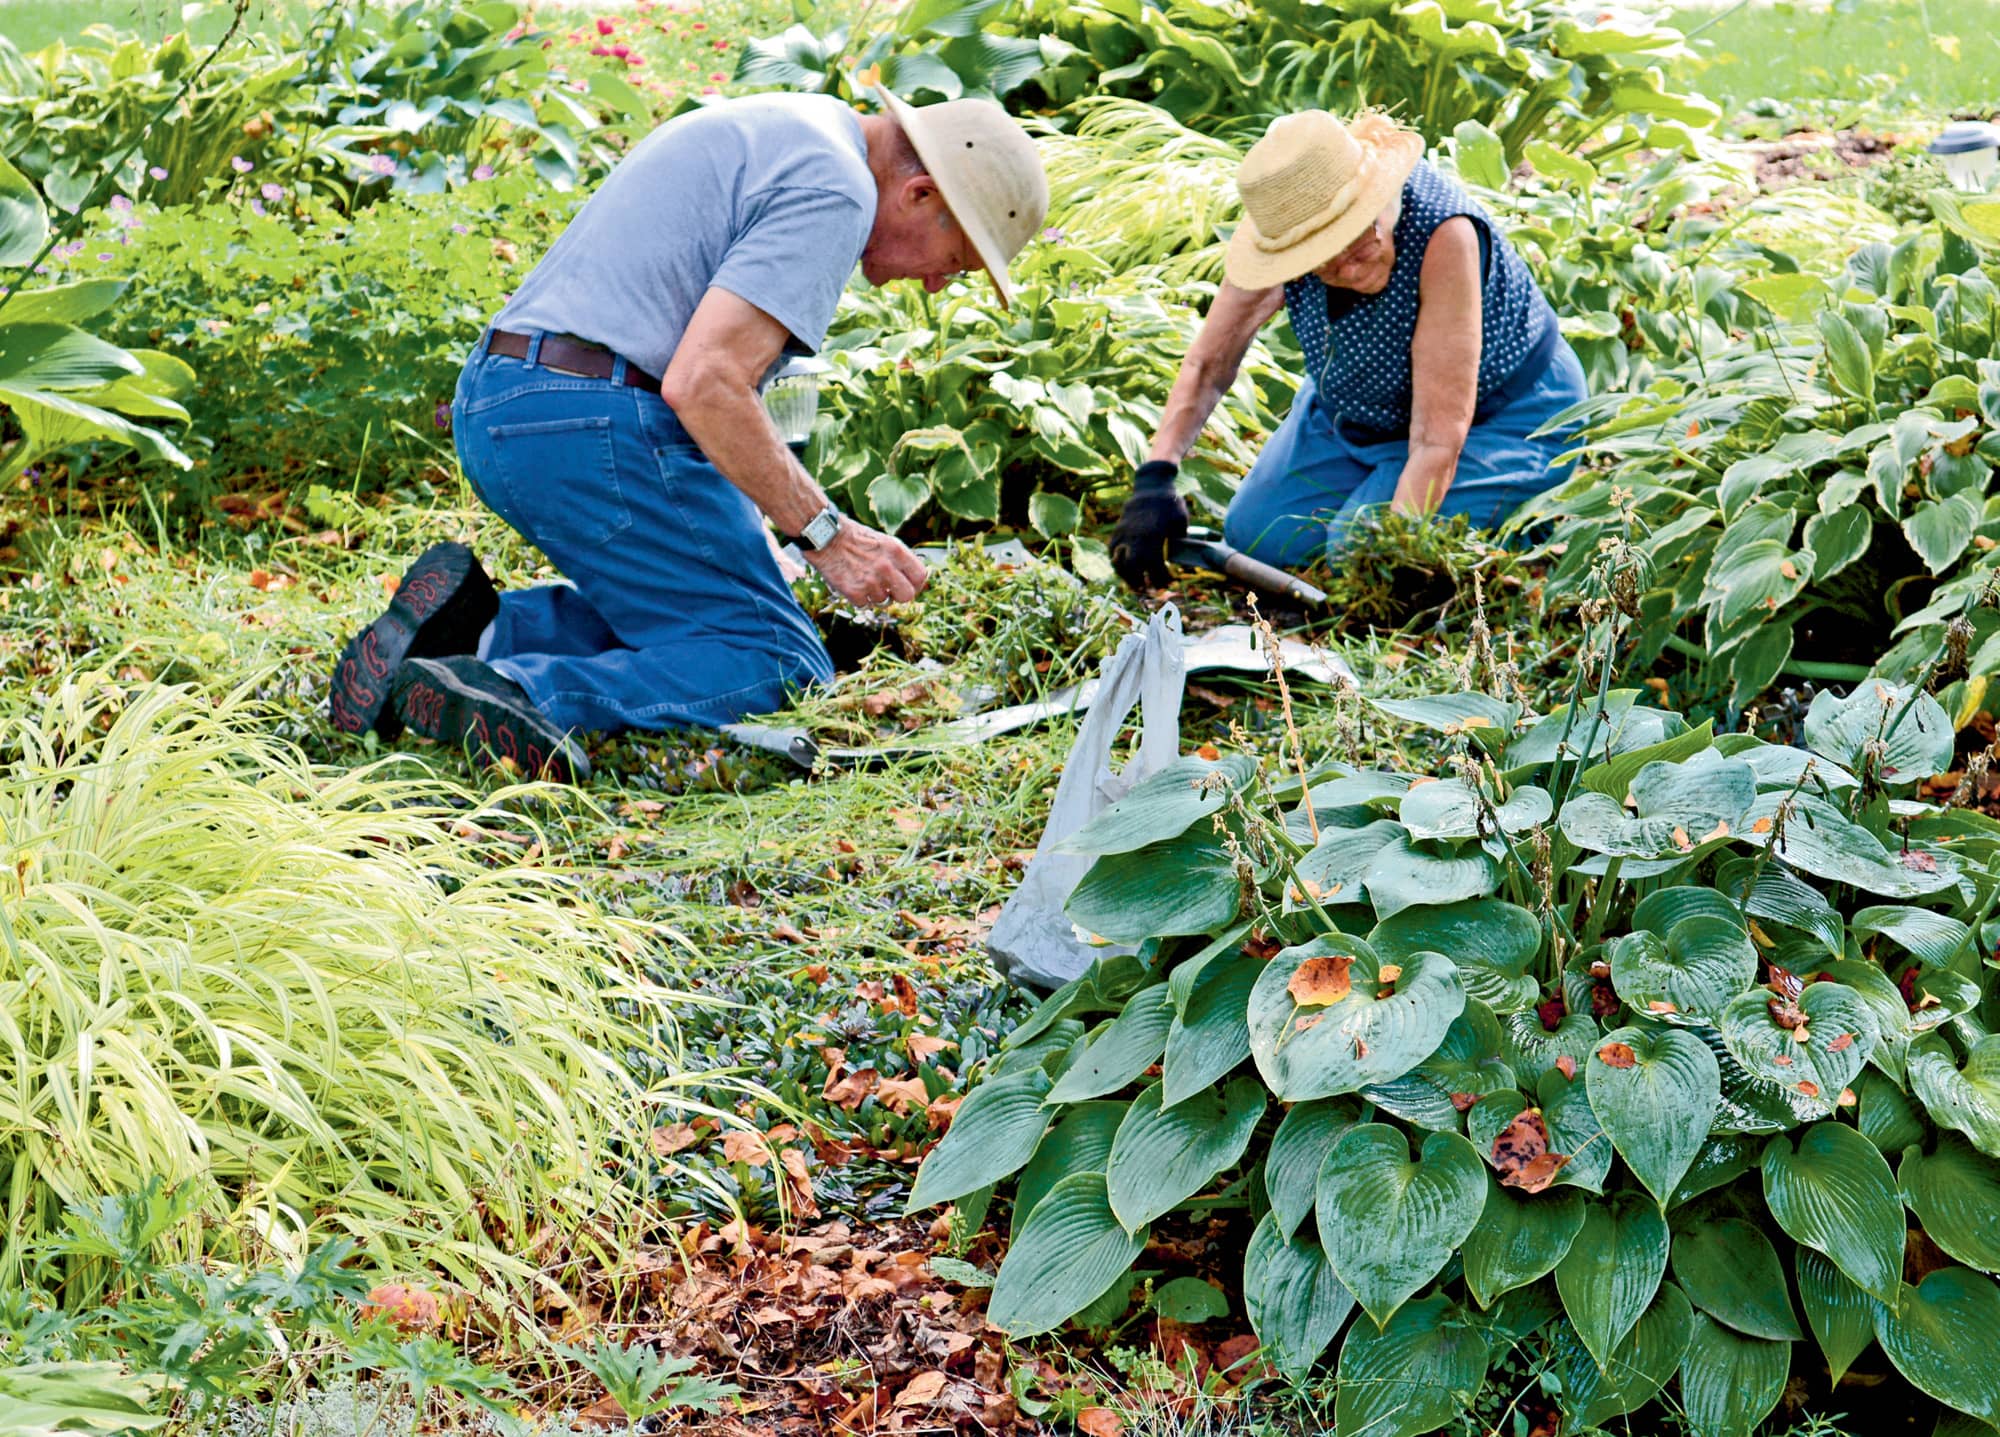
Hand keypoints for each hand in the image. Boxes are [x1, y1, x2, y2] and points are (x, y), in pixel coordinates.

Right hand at [806, 519, 928, 606]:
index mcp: (896, 552)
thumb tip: (913, 580)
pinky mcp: (854, 592)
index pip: (920, 576)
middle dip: (899, 595)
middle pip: (907, 596)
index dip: (916, 584)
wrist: (825, 537)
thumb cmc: (855, 538)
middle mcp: (886, 567)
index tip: (909, 585)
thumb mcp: (884, 542)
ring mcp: (871, 582)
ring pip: (883, 601)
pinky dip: (858, 598)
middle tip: (889, 590)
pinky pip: (864, 605)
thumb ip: (900, 560)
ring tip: (862, 579)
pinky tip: (852, 583)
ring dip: (874, 595)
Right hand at [1109, 460, 1188, 590]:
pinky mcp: (1117, 529)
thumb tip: (1184, 562)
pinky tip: (1125, 568)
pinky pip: (1112, 550)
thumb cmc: (1170, 505)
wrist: (1151, 486)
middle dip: (1139, 581)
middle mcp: (1135, 535)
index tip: (1167, 582)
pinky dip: (1116, 562)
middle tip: (1147, 589)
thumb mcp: (1181, 522)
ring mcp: (1124, 532)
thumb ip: (1181, 542)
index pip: (1154, 564)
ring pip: (1118, 560)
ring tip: (1134, 583)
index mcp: (1153, 535)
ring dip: (1125, 575)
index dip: (1160, 577)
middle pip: (1132, 566)